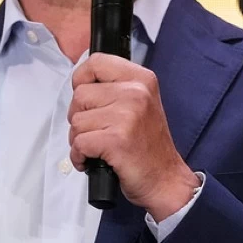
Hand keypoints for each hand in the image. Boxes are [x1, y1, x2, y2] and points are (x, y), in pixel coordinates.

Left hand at [68, 53, 199, 220]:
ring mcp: (127, 115)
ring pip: (76, 121)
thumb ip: (115, 89)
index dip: (81, 79)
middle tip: (96, 131)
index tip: (86, 99)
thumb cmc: (148, 146)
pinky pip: (79, 143)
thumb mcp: (140, 104)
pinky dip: (79, 156)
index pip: (96, 62)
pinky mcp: (116, 140)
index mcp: (141, 79)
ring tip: (98, 148)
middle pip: (80, 95)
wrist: (166, 180)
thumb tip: (80, 84)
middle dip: (79, 117)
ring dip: (79, 139)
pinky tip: (92, 160)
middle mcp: (136, 92)